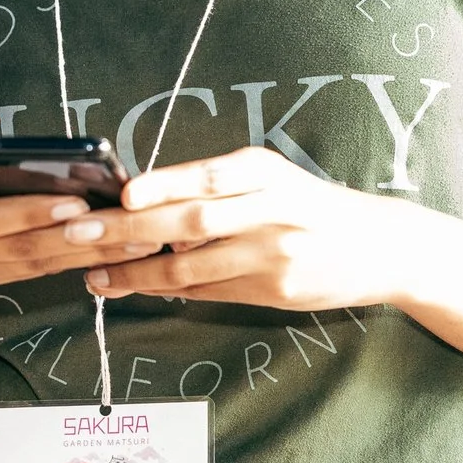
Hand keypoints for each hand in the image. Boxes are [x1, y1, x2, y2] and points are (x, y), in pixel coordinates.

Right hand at [0, 94, 162, 322]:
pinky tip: (108, 252)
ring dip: (81, 255)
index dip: (23, 214)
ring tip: (132, 240)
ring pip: (26, 268)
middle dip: (69, 239)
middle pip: (10, 251)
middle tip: (121, 224)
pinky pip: (29, 277)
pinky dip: (69, 263)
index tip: (74, 201)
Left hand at [77, 146, 439, 310]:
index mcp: (264, 171)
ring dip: (137, 272)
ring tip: (97, 275)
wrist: (381, 245)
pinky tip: (139, 287)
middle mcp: (271, 208)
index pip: (206, 175)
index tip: (123, 194)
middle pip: (190, 220)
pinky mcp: (278, 290)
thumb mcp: (270, 179)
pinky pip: (211, 291)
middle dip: (128, 229)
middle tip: (81, 235)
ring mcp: (274, 253)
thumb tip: (138, 201)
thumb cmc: (308, 205)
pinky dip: (171, 289)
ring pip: (193, 265)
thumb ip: (213, 187)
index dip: (162, 184)